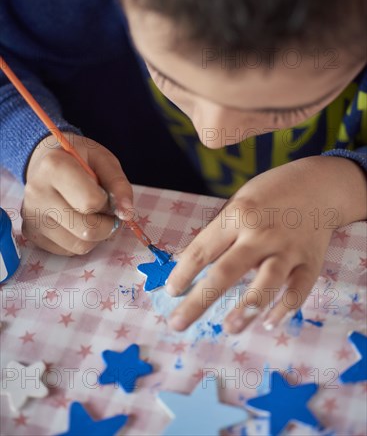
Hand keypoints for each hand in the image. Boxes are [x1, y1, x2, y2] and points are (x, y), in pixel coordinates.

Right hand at [22, 133, 132, 255]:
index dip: (108, 202)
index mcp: (54, 167)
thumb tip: (127, 214)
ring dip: (96, 235)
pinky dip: (81, 240)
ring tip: (91, 214)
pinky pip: (69, 251)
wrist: (45, 162)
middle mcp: (37, 193)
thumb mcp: (104, 161)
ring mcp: (32, 217)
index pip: (91, 202)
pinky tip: (76, 221)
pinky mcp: (33, 235)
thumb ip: (119, 185)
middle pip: (88, 229)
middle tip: (105, 209)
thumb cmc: (79, 159)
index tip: (106, 193)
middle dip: (107, 223)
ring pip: (80, 245)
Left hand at [166, 156, 366, 332]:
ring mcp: (287, 250)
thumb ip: (219, 231)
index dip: (183, 273)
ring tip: (229, 328)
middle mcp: (260, 234)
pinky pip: (298, 291)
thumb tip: (189, 261)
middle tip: (178, 324)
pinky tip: (268, 323)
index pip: (203, 250)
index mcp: (238, 215)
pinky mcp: (310, 263)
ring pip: (265, 284)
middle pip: (225, 273)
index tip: (171, 292)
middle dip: (198, 302)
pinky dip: (284, 309)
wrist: (319, 186)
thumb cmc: (271, 193)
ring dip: (245, 310)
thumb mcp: (239, 201)